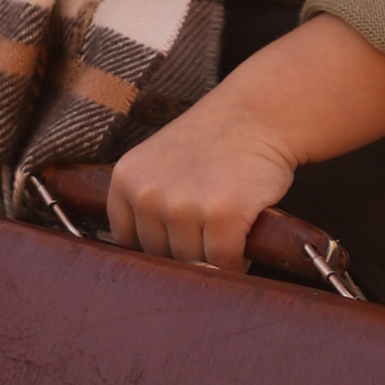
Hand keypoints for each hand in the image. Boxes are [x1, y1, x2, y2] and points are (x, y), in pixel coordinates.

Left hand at [106, 16, 384, 268]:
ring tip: (228, 235)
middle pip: (161, 258)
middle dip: (187, 252)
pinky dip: (238, 262)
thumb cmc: (214, 144)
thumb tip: (149, 270)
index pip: (129, 242)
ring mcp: (183, 205)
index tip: (179, 239)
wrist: (259, 115)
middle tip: (210, 232)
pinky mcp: (222, 215)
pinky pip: (223, 263)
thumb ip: (146, 204)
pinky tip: (243, 245)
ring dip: (213, 260)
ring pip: (193, 264)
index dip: (158, 247)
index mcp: (126, 179)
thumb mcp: (160, 164)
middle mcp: (147, 193)